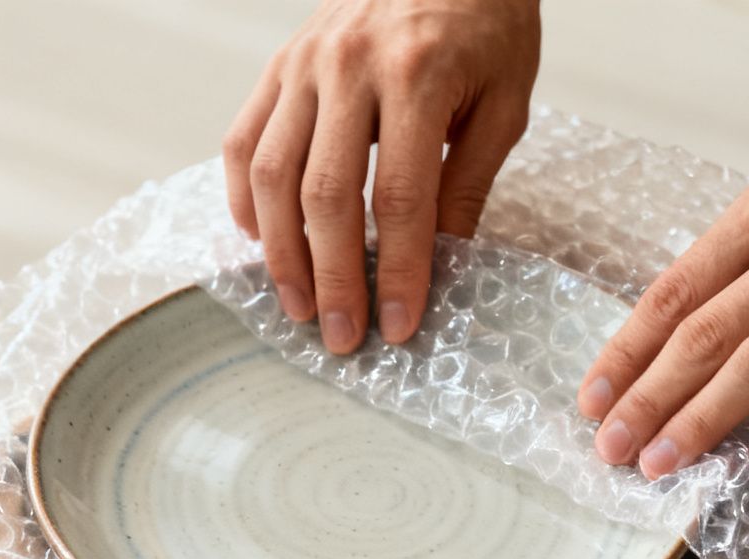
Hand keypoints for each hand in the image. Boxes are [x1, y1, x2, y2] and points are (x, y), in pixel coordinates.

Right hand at [223, 0, 539, 353]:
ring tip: (300, 307)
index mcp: (418, 77)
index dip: (400, 272)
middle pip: (327, 196)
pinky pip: (245, 141)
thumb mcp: (504, 100)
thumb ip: (468, 182)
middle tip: (343, 337)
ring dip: (282, 254)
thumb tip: (441, 264)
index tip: (401, 326)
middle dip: (334, 278)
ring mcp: (304, 64)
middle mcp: (350, 68)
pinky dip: (246, 200)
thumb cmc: (485, 20)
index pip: (402, 198)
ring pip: (275, 175)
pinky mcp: (279, 64)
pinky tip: (262, 243)